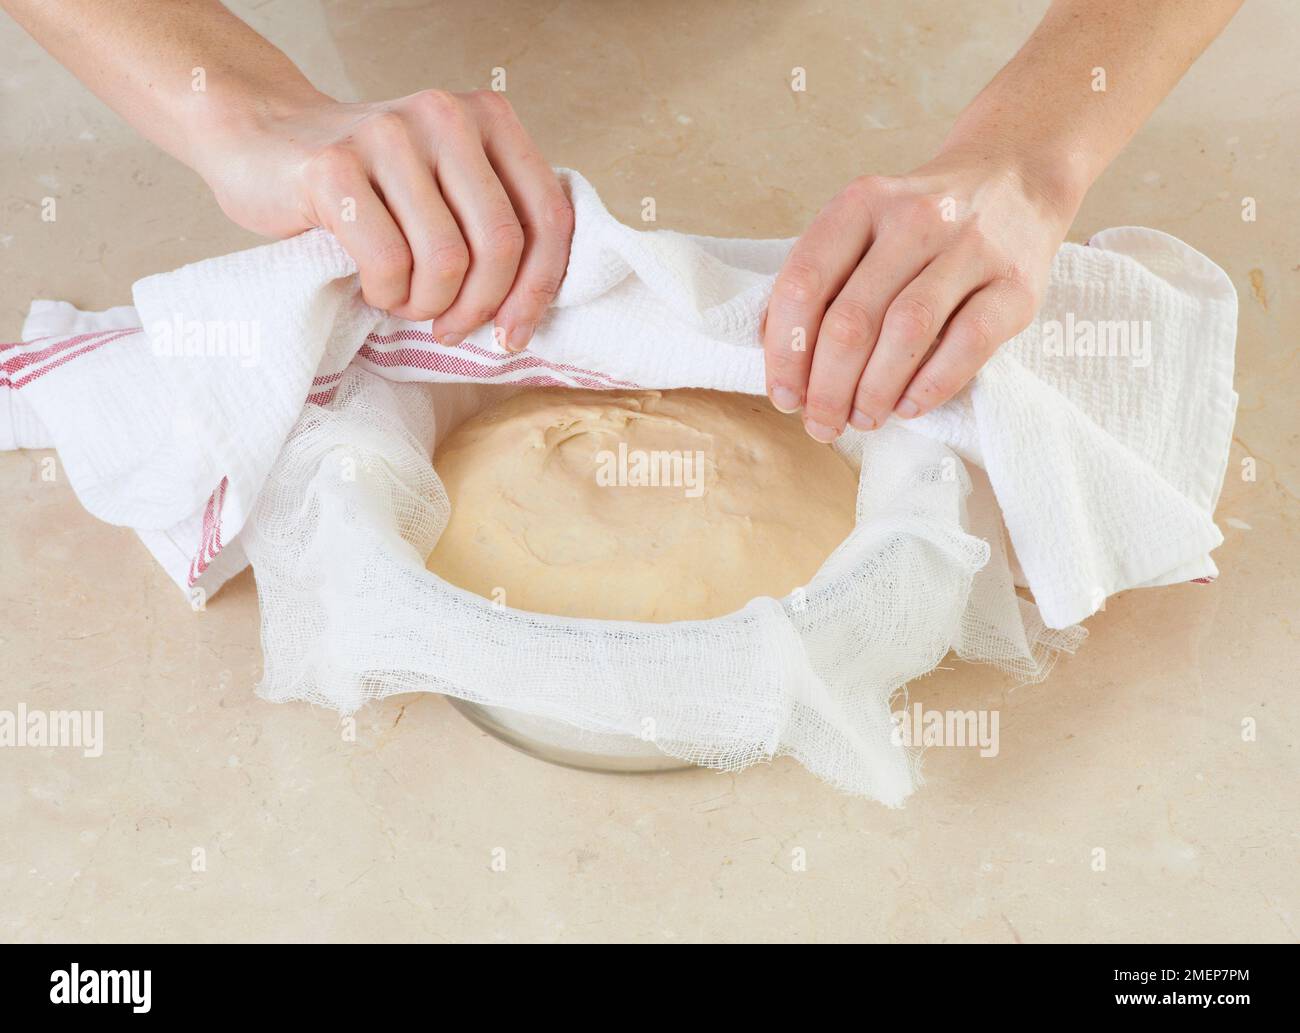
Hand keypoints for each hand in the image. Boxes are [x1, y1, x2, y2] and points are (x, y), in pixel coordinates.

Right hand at [197, 89, 573, 350]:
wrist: (262, 141)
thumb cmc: (369, 186)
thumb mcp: (448, 187)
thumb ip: (496, 219)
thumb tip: (536, 307)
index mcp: (489, 118)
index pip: (548, 216)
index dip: (540, 288)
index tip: (515, 333)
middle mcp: (445, 116)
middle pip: (501, 244)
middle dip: (480, 307)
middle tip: (450, 328)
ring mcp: (388, 136)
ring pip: (447, 260)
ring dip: (427, 305)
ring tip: (405, 302)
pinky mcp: (334, 166)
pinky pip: (388, 263)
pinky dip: (387, 295)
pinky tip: (375, 289)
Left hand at [762, 152, 1075, 439]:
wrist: (1017, 176)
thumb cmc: (922, 224)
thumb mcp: (865, 227)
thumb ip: (824, 280)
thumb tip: (783, 361)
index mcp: (862, 203)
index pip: (803, 283)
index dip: (785, 351)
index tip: (785, 396)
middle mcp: (914, 219)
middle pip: (851, 319)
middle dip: (826, 387)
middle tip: (822, 424)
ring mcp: (970, 248)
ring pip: (906, 331)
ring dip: (874, 391)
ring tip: (862, 419)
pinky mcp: (1016, 284)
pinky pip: (969, 343)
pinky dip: (931, 384)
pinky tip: (910, 406)